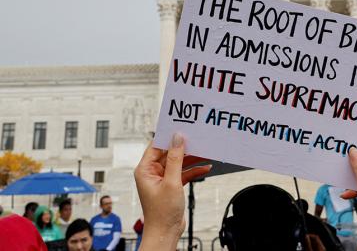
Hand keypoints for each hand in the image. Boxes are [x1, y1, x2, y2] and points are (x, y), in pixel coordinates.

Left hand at [134, 133, 211, 249]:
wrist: (166, 232)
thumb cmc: (162, 212)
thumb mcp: (172, 182)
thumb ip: (175, 159)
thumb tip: (177, 139)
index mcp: (145, 169)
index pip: (156, 146)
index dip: (168, 137)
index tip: (181, 129)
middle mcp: (152, 172)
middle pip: (169, 153)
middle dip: (184, 147)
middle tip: (197, 138)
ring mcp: (163, 178)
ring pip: (179, 162)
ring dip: (192, 159)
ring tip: (206, 152)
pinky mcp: (172, 185)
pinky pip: (184, 172)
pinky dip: (194, 170)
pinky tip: (206, 167)